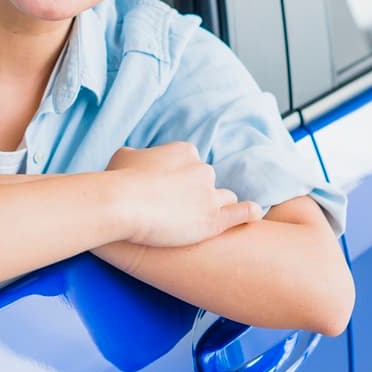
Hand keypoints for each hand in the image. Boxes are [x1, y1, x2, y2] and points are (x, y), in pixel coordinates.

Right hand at [105, 142, 261, 246]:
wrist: (122, 203)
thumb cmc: (118, 179)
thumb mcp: (125, 156)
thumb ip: (139, 156)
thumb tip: (137, 160)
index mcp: (185, 151)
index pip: (192, 164)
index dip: (180, 180)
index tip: (167, 191)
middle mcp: (202, 169)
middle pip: (208, 182)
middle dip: (196, 195)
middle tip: (175, 210)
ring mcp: (210, 195)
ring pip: (224, 198)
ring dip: (214, 206)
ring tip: (196, 221)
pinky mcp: (213, 220)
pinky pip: (240, 213)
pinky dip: (247, 213)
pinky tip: (253, 214)